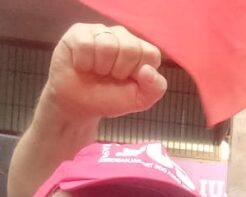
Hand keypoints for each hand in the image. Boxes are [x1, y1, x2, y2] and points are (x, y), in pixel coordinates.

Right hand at [41, 23, 166, 118]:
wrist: (78, 104)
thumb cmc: (110, 98)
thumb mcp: (140, 100)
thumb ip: (155, 88)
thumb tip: (148, 70)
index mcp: (142, 51)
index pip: (150, 54)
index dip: (138, 73)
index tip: (127, 80)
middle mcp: (124, 37)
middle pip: (130, 48)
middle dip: (118, 70)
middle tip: (109, 76)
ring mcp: (102, 32)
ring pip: (107, 45)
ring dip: (100, 67)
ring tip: (96, 70)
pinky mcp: (79, 32)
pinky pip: (85, 44)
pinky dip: (83, 62)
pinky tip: (82, 65)